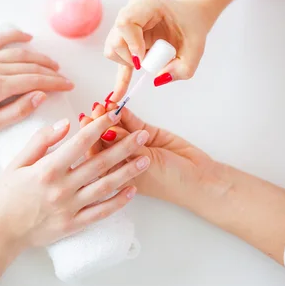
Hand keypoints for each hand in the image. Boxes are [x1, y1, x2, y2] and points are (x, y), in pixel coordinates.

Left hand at [0, 28, 73, 138]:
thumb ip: (17, 111)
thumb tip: (40, 96)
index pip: (34, 81)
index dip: (54, 83)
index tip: (67, 86)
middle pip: (30, 66)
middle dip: (51, 72)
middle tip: (64, 78)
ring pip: (18, 53)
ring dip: (38, 57)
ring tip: (53, 64)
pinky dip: (14, 35)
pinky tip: (27, 37)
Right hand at [0, 111, 150, 254]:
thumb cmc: (5, 195)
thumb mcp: (17, 162)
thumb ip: (41, 141)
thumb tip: (65, 124)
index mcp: (48, 169)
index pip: (80, 143)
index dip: (100, 126)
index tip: (114, 113)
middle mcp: (62, 188)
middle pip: (99, 163)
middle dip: (124, 147)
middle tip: (143, 134)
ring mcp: (70, 208)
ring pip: (105, 187)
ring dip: (128, 172)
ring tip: (146, 159)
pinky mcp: (73, 225)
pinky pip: (100, 212)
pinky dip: (118, 202)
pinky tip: (132, 190)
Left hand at [81, 104, 284, 265]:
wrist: (199, 177)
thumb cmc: (170, 182)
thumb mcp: (142, 166)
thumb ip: (125, 148)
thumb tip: (104, 131)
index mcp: (115, 174)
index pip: (96, 153)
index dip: (89, 137)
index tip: (85, 122)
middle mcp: (121, 159)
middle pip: (104, 138)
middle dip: (98, 122)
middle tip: (97, 108)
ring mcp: (134, 144)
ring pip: (117, 127)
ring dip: (111, 115)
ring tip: (107, 103)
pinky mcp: (147, 133)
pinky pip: (132, 122)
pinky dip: (125, 113)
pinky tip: (118, 104)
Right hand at [104, 0, 210, 99]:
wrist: (189, 17)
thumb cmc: (192, 28)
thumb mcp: (195, 49)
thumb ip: (182, 68)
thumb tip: (158, 79)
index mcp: (149, 4)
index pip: (126, 22)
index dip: (131, 44)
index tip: (143, 59)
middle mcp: (132, 8)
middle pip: (116, 37)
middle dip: (128, 57)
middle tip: (147, 64)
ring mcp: (125, 20)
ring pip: (112, 46)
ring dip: (127, 62)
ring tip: (145, 63)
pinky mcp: (124, 36)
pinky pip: (116, 56)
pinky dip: (120, 76)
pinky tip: (118, 95)